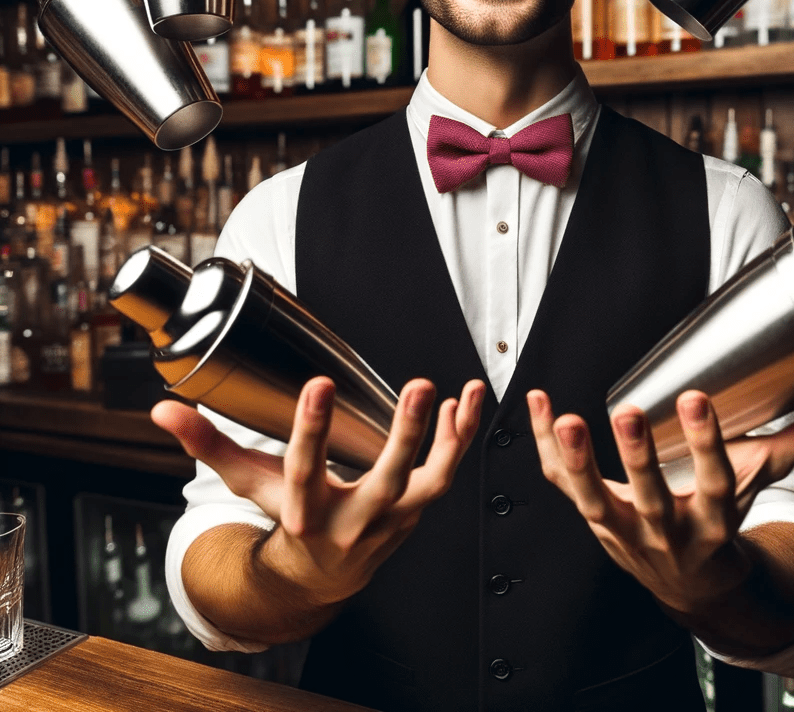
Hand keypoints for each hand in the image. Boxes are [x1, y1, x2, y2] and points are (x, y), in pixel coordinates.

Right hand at [152, 375, 485, 606]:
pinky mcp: (415, 511)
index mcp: (304, 513)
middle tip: (418, 385)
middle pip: (385, 481)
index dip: (311, 428)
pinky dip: (459, 440)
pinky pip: (445, 476)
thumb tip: (162, 408)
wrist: (322, 576)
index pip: (305, 470)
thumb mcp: (247, 484)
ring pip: (431, 484)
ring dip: (449, 439)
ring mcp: (390, 520)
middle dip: (404, 435)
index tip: (319, 384)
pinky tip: (465, 402)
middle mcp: (352, 521)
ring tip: (456, 392)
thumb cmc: (287, 516)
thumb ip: (209, 443)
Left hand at [527, 389, 793, 616]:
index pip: (712, 483)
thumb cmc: (722, 526)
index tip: (696, 398)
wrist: (688, 586)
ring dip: (577, 460)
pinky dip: (544, 447)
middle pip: (647, 498)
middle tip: (626, 415)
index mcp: (711, 522)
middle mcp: (664, 530)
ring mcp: (620, 528)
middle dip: (636, 459)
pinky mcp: (590, 516)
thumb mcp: (760, 486)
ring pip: (592, 499)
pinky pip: (559, 483)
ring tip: (565, 418)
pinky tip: (537, 404)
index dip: (706, 444)